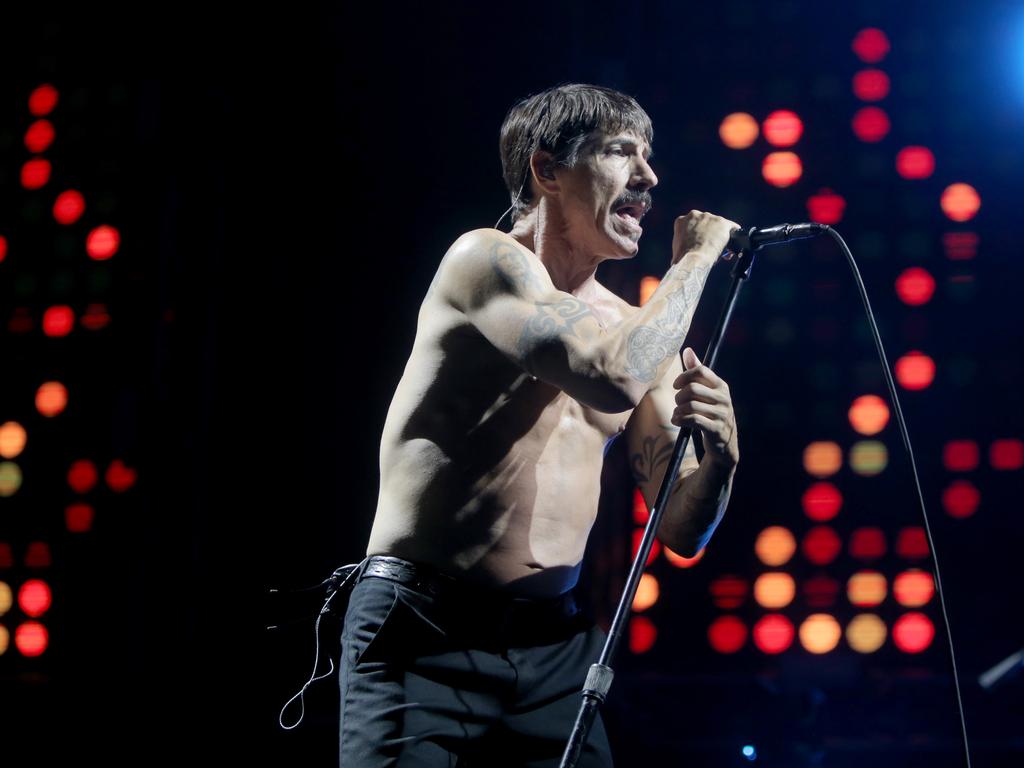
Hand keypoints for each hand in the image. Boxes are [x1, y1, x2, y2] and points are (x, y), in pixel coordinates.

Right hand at [671, 210, 739, 264]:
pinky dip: (734, 235)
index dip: (696, 235)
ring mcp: (710, 218)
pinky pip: (733, 227)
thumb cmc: (683, 258)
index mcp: (681, 221)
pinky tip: (734, 244)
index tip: (699, 244)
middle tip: (710, 247)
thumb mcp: (677, 248)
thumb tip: (684, 253)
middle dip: (709, 234)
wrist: (693, 259)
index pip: (692, 225)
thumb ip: (683, 243)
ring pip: (719, 226)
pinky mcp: (723, 223)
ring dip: (720, 236)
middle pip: (706, 223)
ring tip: (720, 249)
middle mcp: (696, 215)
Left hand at [671, 347, 738, 466]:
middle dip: (679, 396)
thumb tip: (688, 350)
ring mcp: (721, 414)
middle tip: (677, 403)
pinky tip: (677, 421)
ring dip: (678, 410)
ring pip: (690, 405)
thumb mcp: (707, 391)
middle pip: (692, 389)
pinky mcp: (716, 429)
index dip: (684, 376)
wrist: (723, 442)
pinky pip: (693, 420)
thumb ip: (697, 371)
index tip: (676, 385)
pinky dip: (680, 420)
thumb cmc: (710, 412)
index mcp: (721, 385)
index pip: (700, 371)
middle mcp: (724, 398)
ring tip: (677, 414)